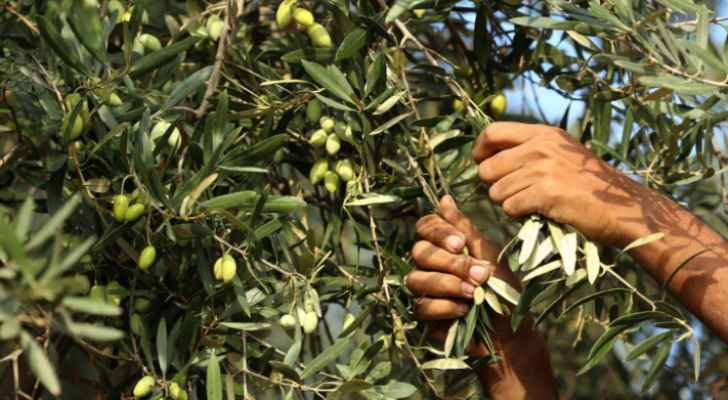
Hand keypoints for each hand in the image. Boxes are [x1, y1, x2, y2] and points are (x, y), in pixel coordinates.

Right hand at [406, 196, 558, 399]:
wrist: (512, 334)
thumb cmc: (505, 292)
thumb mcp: (490, 255)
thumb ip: (466, 229)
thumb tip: (444, 199)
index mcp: (446, 246)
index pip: (425, 227)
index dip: (438, 232)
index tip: (460, 244)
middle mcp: (432, 264)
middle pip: (419, 251)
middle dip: (450, 262)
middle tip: (478, 274)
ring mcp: (426, 290)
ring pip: (416, 278)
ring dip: (447, 284)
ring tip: (473, 293)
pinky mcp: (425, 315)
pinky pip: (422, 305)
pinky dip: (444, 306)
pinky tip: (463, 310)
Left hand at [473, 122, 651, 245]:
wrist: (622, 206)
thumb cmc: (589, 183)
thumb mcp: (562, 151)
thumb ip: (530, 148)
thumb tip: (489, 155)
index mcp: (543, 134)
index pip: (492, 132)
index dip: (479, 150)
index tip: (481, 163)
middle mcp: (540, 147)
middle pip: (487, 167)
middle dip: (493, 185)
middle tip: (512, 192)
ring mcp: (543, 170)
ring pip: (496, 191)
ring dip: (507, 202)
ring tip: (529, 203)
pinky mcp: (546, 193)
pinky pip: (510, 207)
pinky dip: (518, 214)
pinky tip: (536, 212)